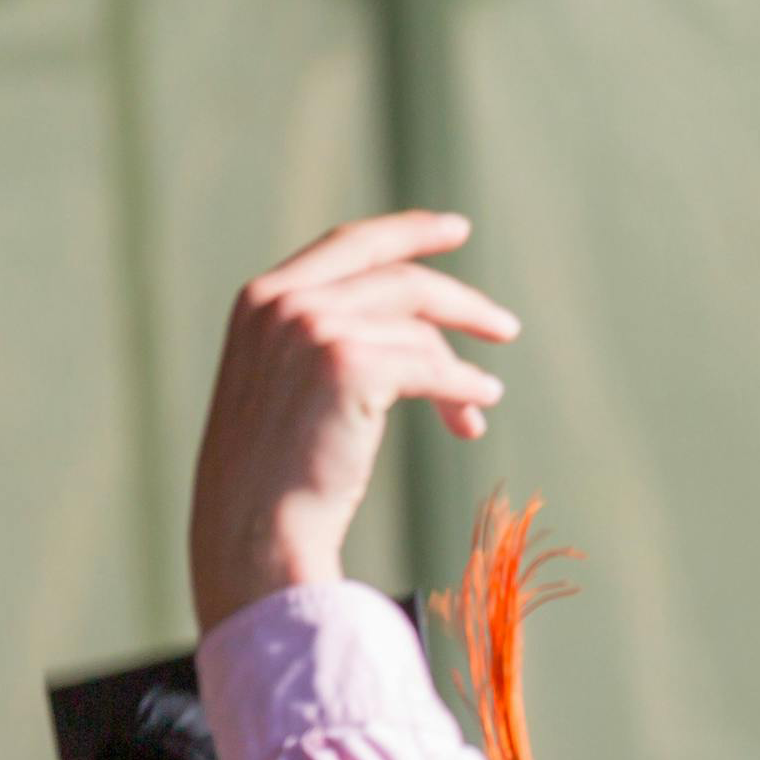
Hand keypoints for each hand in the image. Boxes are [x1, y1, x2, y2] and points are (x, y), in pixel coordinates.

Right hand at [186, 212, 519, 631]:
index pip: (350, 245)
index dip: (407, 232)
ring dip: (460, 370)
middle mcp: (284, 302)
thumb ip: (328, 342)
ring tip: (483, 401)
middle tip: (505, 327)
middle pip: (400, 280)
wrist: (253, 530)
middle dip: (461, 301)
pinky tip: (481, 405)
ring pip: (420, 332)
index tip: (455, 229)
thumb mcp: (285, 387)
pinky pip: (432, 369)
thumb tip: (425, 338)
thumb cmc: (273, 477)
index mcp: (261, 299)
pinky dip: (465, 387)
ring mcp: (313, 328)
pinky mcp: (348, 365)